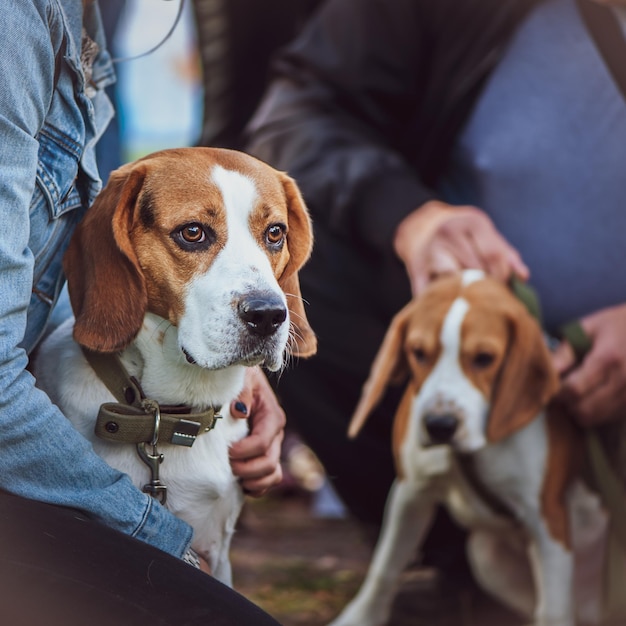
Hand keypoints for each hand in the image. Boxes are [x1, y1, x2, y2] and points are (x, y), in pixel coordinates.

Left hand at [229, 366, 285, 495]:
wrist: (242, 378)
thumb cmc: (240, 377)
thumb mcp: (243, 377)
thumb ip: (243, 392)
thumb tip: (240, 412)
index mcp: (271, 415)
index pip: (262, 443)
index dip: (244, 452)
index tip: (227, 450)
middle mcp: (275, 433)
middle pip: (269, 463)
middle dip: (246, 469)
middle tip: (227, 465)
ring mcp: (272, 446)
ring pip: (273, 475)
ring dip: (254, 482)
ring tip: (235, 478)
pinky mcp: (264, 455)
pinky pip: (268, 479)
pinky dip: (257, 487)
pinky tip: (240, 485)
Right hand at [393, 200, 528, 294]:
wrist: (417, 226)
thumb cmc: (459, 233)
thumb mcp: (482, 234)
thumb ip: (505, 252)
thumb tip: (523, 278)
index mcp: (472, 221)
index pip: (494, 256)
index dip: (502, 277)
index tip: (501, 288)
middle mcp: (450, 231)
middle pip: (477, 270)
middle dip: (484, 286)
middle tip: (485, 297)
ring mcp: (430, 248)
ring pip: (457, 281)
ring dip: (466, 294)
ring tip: (469, 299)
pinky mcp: (415, 266)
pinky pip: (434, 290)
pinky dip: (443, 300)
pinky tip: (449, 302)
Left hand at [552, 303, 625, 425]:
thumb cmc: (613, 325)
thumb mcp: (587, 328)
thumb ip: (566, 350)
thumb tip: (548, 371)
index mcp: (608, 359)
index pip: (574, 389)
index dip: (558, 392)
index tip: (552, 386)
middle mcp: (624, 380)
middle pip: (585, 409)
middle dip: (567, 405)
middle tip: (562, 393)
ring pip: (597, 419)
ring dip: (580, 412)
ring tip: (576, 395)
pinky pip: (611, 419)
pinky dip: (597, 414)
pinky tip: (593, 398)